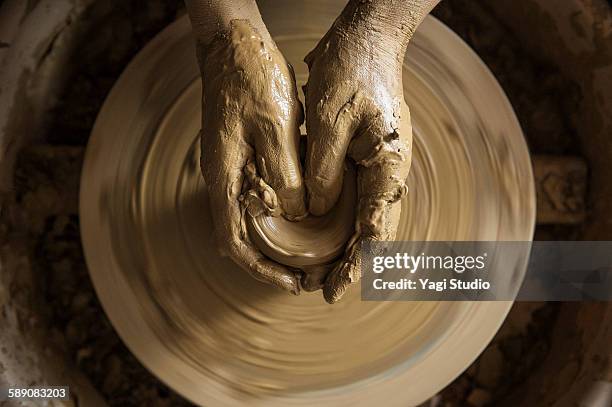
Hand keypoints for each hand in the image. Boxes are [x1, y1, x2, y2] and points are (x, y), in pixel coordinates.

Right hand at [198, 20, 305, 293]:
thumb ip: (284, 176)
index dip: (262, 269)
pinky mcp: (241, 155)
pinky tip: (303, 213)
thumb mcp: (274, 127)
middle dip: (271, 261)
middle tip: (306, 273)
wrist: (234, 44)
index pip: (235, 242)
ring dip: (277, 240)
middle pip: (242, 237)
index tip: (292, 282)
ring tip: (309, 252)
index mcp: (224, 177)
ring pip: (250, 219)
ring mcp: (231, 168)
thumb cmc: (251, 79)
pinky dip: (279, 214)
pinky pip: (258, 196)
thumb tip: (298, 215)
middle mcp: (223, 179)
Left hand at [303, 14, 412, 302]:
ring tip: (321, 270)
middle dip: (349, 264)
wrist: (370, 37)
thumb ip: (324, 170)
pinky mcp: (372, 156)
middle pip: (374, 233)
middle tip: (321, 289)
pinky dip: (345, 222)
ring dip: (346, 247)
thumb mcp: (329, 121)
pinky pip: (360, 199)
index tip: (332, 289)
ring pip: (367, 219)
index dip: (352, 264)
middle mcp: (391, 172)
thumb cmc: (353, 71)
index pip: (372, 231)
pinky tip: (327, 233)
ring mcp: (384, 164)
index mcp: (389, 166)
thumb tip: (317, 211)